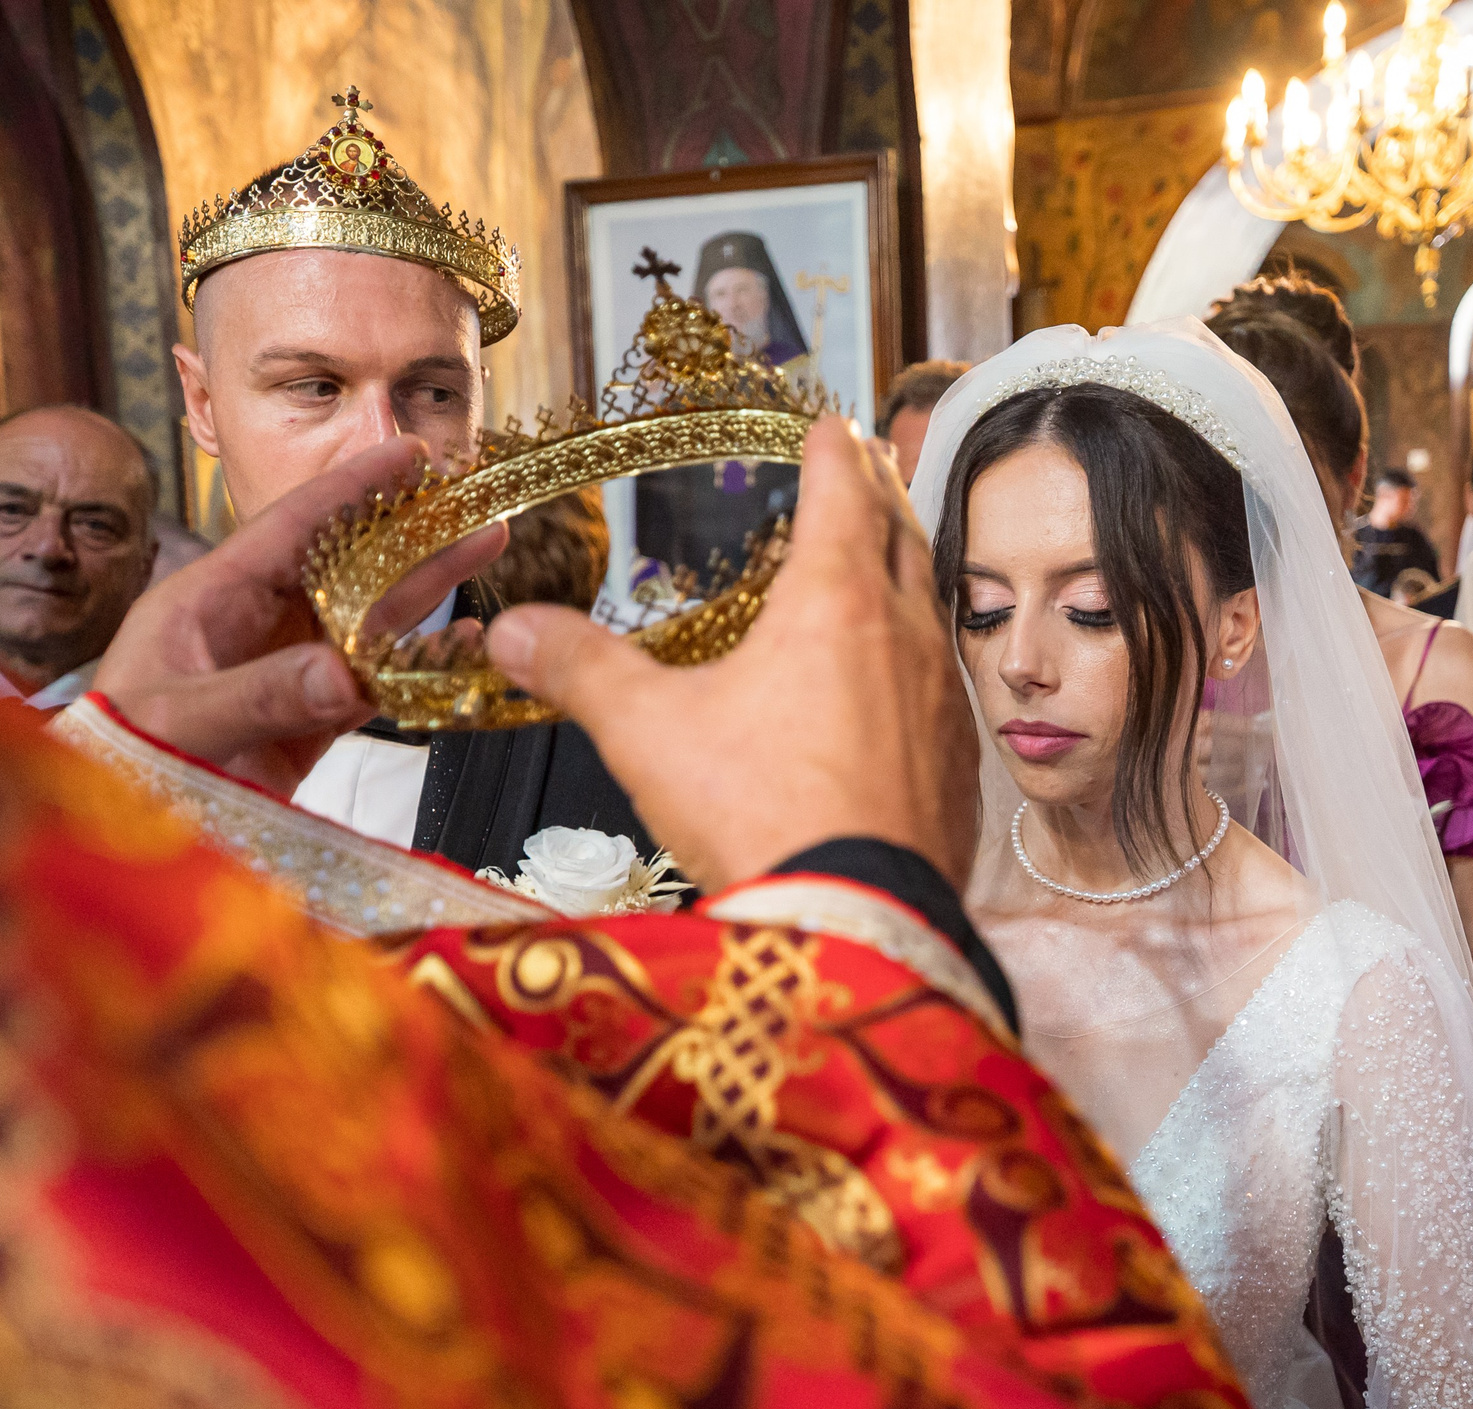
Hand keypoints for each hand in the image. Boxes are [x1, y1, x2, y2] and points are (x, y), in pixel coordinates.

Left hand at [91, 437, 505, 794]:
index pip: (291, 528)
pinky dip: (419, 670)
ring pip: (367, 622)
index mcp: (206, 602)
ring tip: (484, 548)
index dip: (352, 487)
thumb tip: (346, 675)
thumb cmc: (114, 771)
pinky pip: (373, 689)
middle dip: (410, 533)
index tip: (409, 455)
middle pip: (344, 566)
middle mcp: (249, 631)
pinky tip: (463, 649)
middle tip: (471, 501)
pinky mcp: (302, 732)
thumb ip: (257, 698)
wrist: (105, 856)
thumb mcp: (175, 726)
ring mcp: (280, 680)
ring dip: (426, 590)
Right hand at [486, 421, 980, 889]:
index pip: (842, 493)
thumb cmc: (758, 813)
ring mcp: (942, 702)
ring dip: (907, 576)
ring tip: (887, 566)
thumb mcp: (647, 732)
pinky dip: (918, 663)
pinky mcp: (959, 765)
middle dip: (880, 495)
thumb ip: (580, 671)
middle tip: (868, 469)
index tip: (829, 424)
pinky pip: (942, 689)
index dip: (831, 451)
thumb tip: (513, 631)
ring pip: (928, 612)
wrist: (856, 921)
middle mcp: (903, 637)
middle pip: (901, 537)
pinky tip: (900, 689)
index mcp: (834, 602)